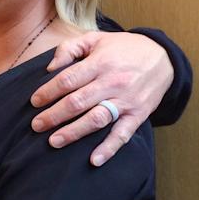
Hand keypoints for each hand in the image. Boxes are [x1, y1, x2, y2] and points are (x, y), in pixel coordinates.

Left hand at [30, 31, 173, 165]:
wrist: (164, 59)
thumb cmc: (122, 49)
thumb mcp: (96, 39)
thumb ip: (70, 48)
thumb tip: (50, 68)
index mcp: (100, 63)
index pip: (68, 80)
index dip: (48, 92)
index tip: (34, 101)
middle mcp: (112, 82)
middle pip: (78, 102)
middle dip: (54, 115)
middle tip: (36, 125)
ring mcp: (126, 100)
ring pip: (96, 119)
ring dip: (74, 132)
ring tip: (54, 141)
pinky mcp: (138, 115)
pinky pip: (123, 134)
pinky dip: (109, 148)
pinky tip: (94, 160)